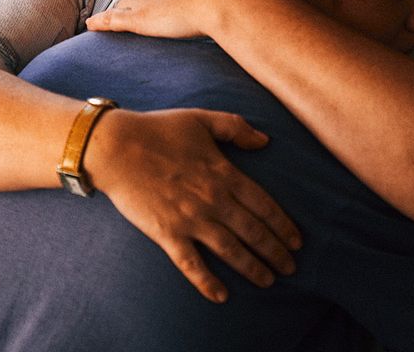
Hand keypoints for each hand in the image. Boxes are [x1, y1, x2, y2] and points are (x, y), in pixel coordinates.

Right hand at [84, 107, 301, 302]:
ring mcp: (190, 219)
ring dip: (253, 268)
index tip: (297, 241)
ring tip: (268, 281)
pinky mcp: (167, 233)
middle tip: (290, 268)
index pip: (264, 205)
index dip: (284, 225)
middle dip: (276, 252)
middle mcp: (213, 200)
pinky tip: (221, 296)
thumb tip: (265, 141)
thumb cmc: (158, 129)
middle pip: (254, 232)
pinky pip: (191, 263)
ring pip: (231, 250)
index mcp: (224, 173)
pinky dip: (207, 282)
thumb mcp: (202, 119)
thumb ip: (235, 128)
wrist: (116, 147)